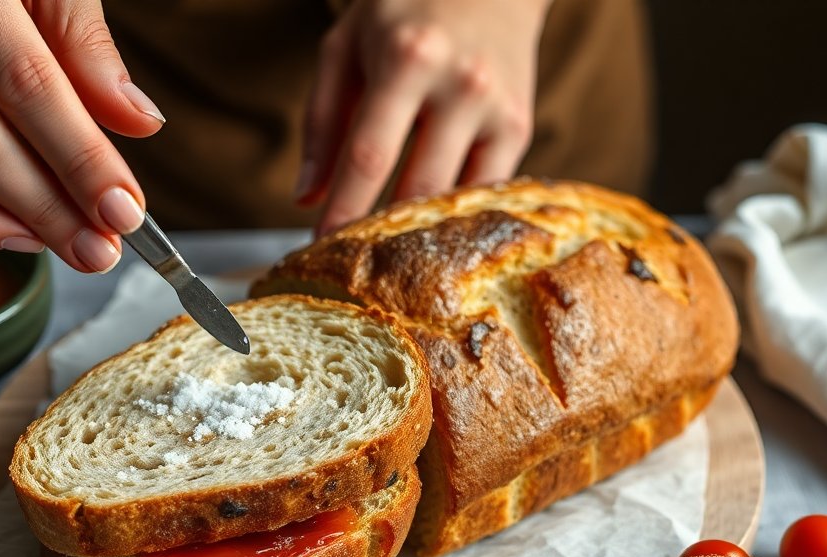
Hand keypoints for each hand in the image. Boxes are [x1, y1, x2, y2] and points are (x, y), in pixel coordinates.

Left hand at [297, 0, 549, 234]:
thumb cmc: (403, 12)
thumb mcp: (346, 48)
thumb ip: (322, 122)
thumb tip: (305, 199)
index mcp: (408, 60)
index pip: (370, 156)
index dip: (345, 210)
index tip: (322, 248)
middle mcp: (461, 84)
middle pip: (417, 187)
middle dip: (381, 234)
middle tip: (352, 260)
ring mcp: (498, 108)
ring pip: (455, 199)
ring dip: (418, 234)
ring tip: (386, 254)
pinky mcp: (520, 126)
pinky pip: (484, 191)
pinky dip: (453, 215)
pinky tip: (427, 229)